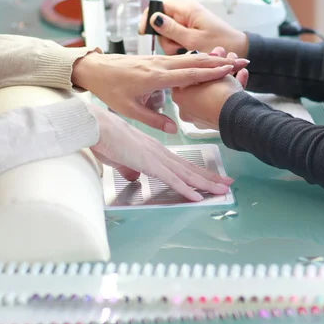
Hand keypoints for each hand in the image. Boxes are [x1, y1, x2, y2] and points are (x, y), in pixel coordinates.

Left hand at [72, 51, 247, 133]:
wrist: (94, 68)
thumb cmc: (109, 88)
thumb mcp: (128, 109)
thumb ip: (153, 119)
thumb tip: (174, 129)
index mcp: (155, 77)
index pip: (190, 74)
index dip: (212, 72)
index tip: (230, 70)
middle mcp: (160, 65)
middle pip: (196, 62)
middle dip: (220, 61)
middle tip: (241, 61)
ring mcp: (158, 59)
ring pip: (190, 57)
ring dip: (211, 58)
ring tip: (230, 58)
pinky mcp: (155, 59)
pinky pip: (180, 57)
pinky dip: (197, 58)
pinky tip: (206, 58)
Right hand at [88, 105, 232, 200]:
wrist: (96, 127)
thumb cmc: (104, 139)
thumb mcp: (119, 159)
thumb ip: (128, 168)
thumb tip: (134, 177)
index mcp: (153, 150)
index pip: (180, 164)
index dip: (197, 172)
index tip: (211, 177)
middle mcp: (160, 152)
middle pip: (189, 168)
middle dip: (210, 177)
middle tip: (227, 184)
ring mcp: (156, 158)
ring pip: (186, 174)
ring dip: (205, 184)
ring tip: (222, 190)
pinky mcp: (149, 164)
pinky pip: (172, 179)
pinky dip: (186, 189)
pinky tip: (198, 197)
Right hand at [138, 0, 248, 57]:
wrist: (240, 50)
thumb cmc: (220, 44)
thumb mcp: (193, 40)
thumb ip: (172, 30)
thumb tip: (153, 18)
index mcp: (187, 9)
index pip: (159, 5)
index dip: (149, 17)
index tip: (144, 32)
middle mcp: (186, 12)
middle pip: (162, 22)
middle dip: (165, 38)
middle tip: (176, 48)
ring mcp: (188, 22)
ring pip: (168, 33)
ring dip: (172, 45)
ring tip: (186, 52)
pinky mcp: (191, 31)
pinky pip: (177, 38)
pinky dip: (179, 47)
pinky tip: (188, 53)